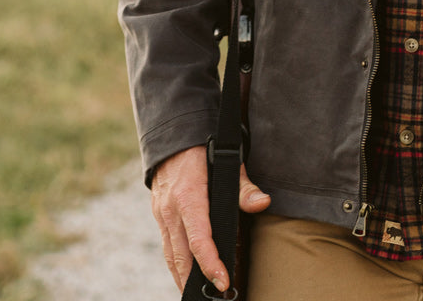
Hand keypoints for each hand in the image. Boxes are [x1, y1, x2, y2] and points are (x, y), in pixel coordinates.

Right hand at [151, 144, 271, 291]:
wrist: (173, 138)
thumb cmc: (206, 150)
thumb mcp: (229, 162)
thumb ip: (244, 187)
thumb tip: (263, 203)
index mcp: (189, 196)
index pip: (198, 239)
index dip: (211, 263)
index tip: (223, 282)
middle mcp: (171, 209)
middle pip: (181, 255)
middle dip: (195, 281)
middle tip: (212, 297)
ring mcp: (162, 214)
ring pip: (171, 255)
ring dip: (183, 278)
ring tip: (198, 296)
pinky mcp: (160, 215)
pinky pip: (167, 246)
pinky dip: (176, 264)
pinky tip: (186, 276)